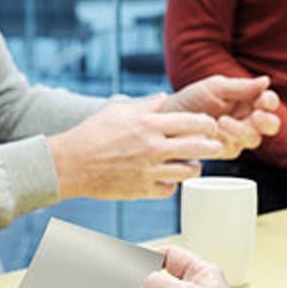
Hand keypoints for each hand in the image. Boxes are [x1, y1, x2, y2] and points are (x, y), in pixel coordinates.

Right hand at [50, 99, 228, 199]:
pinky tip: (169, 179)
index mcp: (148, 124)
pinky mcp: (141, 189)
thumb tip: (164, 98)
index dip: (208, 123)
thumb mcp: (118, 111)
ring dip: (194, 167)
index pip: (192, 122)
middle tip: (216, 146)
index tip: (211, 125)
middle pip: (198, 147)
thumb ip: (145, 105)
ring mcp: (148, 170)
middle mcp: (152, 147)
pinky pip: (169, 190)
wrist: (70, 164)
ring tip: (193, 164)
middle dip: (213, 146)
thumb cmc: (92, 134)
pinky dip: (172, 185)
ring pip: (188, 171)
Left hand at [166, 75, 282, 155]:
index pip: (268, 102)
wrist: (169, 115)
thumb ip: (241, 86)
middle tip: (257, 115)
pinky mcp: (226, 150)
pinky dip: (227, 138)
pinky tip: (216, 129)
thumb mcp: (215, 87)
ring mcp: (237, 137)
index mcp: (248, 101)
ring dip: (243, 130)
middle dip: (267, 121)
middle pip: (271, 125)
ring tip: (223, 121)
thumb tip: (266, 81)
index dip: (270, 101)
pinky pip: (235, 148)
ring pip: (255, 139)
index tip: (263, 98)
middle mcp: (247, 120)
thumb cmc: (192, 99)